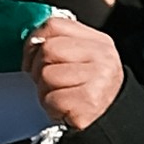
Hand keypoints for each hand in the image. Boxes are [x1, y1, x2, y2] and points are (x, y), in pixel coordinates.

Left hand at [26, 13, 124, 133]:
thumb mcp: (83, 59)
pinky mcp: (89, 102)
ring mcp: (98, 78)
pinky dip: (51, 108)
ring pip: (47, 75)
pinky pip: (52, 99)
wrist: (111, 118)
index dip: (34, 41)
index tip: (31, 58)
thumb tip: (32, 43)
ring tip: (59, 96)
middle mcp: (101, 56)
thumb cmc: (88, 88)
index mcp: (97, 41)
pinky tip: (64, 109)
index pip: (55, 25)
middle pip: (48, 50)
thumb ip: (62, 45)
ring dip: (44, 91)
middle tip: (46, 82)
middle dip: (37, 69)